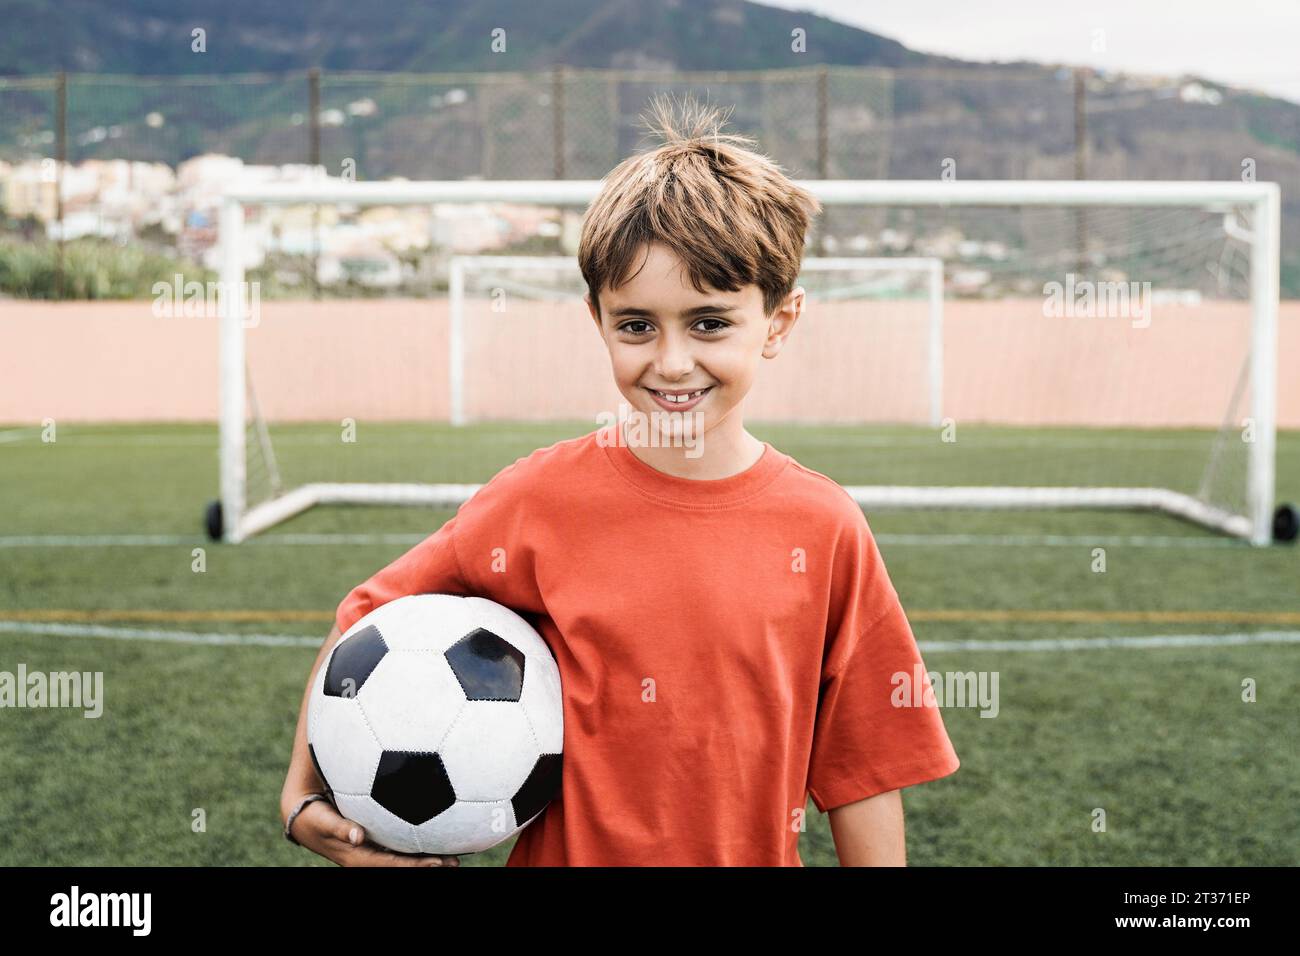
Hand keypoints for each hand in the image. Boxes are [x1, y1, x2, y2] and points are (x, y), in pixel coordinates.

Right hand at [287, 796, 460, 866]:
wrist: (305, 819)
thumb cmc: (314, 817)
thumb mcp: (323, 822)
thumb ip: (339, 828)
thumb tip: (357, 835)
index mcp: (357, 857)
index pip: (390, 864)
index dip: (413, 865)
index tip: (436, 862)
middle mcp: (368, 857)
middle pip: (401, 865)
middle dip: (426, 865)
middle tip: (454, 861)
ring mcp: (372, 851)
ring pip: (402, 858)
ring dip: (425, 858)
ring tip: (453, 856)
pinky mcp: (375, 843)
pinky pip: (398, 847)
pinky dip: (416, 846)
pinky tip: (436, 837)